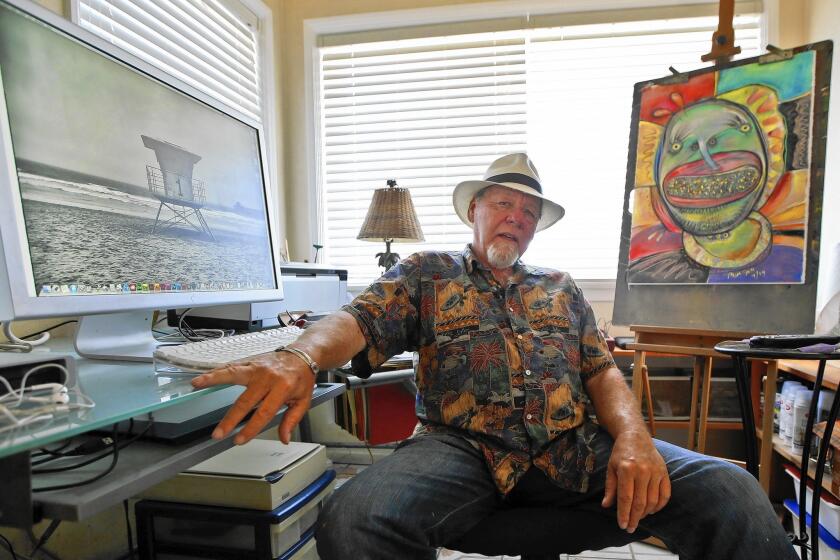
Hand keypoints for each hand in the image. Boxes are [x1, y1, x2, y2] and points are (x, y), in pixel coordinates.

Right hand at [191, 352, 314, 444]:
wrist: (303, 354)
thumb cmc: (302, 377)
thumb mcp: (303, 400)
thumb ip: (292, 420)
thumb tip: (284, 438)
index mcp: (282, 388)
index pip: (264, 412)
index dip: (251, 428)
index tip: (239, 440)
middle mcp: (267, 377)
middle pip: (245, 400)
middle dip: (230, 419)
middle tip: (218, 433)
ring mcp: (257, 367)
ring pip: (233, 374)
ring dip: (214, 379)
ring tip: (198, 384)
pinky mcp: (251, 361)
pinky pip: (232, 366)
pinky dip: (217, 371)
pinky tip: (204, 376)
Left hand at [601, 430, 670, 532]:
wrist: (636, 435)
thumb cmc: (621, 452)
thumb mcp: (611, 467)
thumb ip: (610, 487)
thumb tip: (606, 505)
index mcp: (626, 469)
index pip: (625, 498)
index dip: (624, 514)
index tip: (622, 525)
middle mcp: (642, 471)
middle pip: (640, 502)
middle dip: (634, 518)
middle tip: (630, 528)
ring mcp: (655, 472)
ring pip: (652, 501)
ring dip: (645, 513)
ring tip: (638, 518)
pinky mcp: (664, 472)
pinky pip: (665, 495)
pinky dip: (659, 506)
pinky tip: (651, 510)